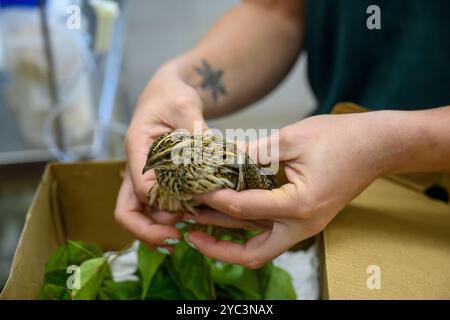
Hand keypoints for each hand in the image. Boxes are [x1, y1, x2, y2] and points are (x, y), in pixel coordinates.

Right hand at [115, 63, 206, 251]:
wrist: (169, 92)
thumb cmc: (173, 95)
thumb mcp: (186, 106)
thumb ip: (196, 132)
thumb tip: (215, 161)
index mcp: (137, 148)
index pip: (139, 187)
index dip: (159, 205)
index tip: (182, 214)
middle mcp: (136, 167)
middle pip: (128, 210)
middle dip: (148, 230)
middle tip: (176, 238)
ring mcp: (144, 176)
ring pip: (140, 213)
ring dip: (158, 226)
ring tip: (185, 234)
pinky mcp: (156, 179)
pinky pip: (156, 206)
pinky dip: (168, 217)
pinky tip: (190, 221)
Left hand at [187, 111, 395, 267]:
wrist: (377, 145)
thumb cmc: (340, 138)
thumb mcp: (291, 139)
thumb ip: (253, 152)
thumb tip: (220, 159)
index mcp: (299, 205)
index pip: (244, 209)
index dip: (214, 199)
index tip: (192, 190)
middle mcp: (302, 225)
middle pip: (253, 253)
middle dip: (218, 247)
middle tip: (189, 233)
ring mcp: (306, 225)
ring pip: (260, 245)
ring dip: (229, 238)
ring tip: (198, 224)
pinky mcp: (305, 219)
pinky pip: (271, 232)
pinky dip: (247, 227)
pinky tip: (228, 213)